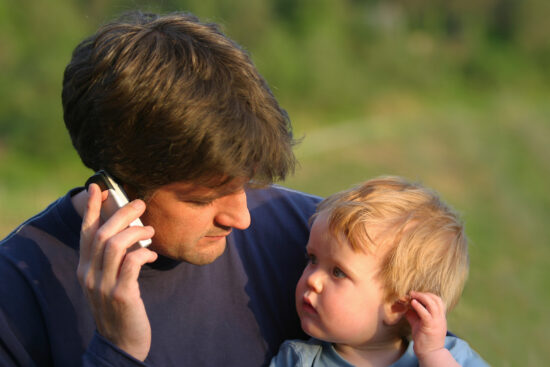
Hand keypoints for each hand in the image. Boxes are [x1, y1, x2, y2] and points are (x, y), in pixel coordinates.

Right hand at [77, 183, 156, 360]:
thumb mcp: (110, 280)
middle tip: (141, 202)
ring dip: (136, 231)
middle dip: (122, 212)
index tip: (98, 187)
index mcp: (85, 268)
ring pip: (114, 244)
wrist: (121, 343)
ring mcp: (103, 285)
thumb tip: (129, 231)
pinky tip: (153, 254)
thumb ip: (113, 259)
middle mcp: (89, 274)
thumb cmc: (121, 307)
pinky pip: (131, 263)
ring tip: (151, 230)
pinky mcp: (121, 294)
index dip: (92, 209)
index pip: (85, 232)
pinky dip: (143, 253)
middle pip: (102, 233)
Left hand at [405, 291, 446, 358]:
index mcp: (440, 316)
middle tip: (413, 293)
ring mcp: (437, 322)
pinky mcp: (430, 327)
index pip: (438, 300)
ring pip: (433, 304)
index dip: (428, 295)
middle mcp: (440, 318)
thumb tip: (404, 306)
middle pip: (436, 299)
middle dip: (424, 294)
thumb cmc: (424, 338)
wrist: (430, 353)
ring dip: (421, 297)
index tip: (417, 294)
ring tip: (412, 296)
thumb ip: (414, 314)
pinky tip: (412, 303)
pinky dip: (419, 307)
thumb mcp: (419, 323)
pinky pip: (426, 314)